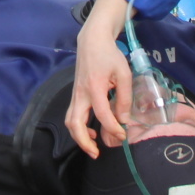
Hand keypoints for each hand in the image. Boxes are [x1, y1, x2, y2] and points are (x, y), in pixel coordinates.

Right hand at [65, 0, 133, 156]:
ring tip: (93, 146)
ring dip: (79, 137)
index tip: (123, 135)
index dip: (113, 128)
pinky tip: (92, 131)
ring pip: (70, 121)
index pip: (102, 115)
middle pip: (74, 123)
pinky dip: (78, 128)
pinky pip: (72, 115)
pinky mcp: (75, 95)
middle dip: (84, 142)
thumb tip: (123, 120)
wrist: (92, 41)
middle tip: (97, 153)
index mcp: (95, 87)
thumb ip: (124, 97)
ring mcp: (76, 95)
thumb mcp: (124, 73)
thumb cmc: (110, 55)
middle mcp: (81, 94)